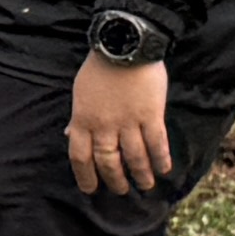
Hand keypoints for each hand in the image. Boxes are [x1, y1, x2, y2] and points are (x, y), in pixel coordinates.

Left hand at [65, 56, 178, 196]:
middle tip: (121, 190)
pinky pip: (156, 142)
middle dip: (115, 180)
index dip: (85, 176)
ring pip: (135, 157)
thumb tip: (69, 136)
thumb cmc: (100, 68)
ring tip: (146, 185)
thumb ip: (77, 117)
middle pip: (108, 161)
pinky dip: (160, 158)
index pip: (80, 157)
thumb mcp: (80, 92)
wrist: (124, 44)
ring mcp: (128, 121)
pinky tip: (164, 168)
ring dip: (141, 174)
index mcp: (83, 120)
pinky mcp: (151, 114)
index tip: (90, 189)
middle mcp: (104, 126)